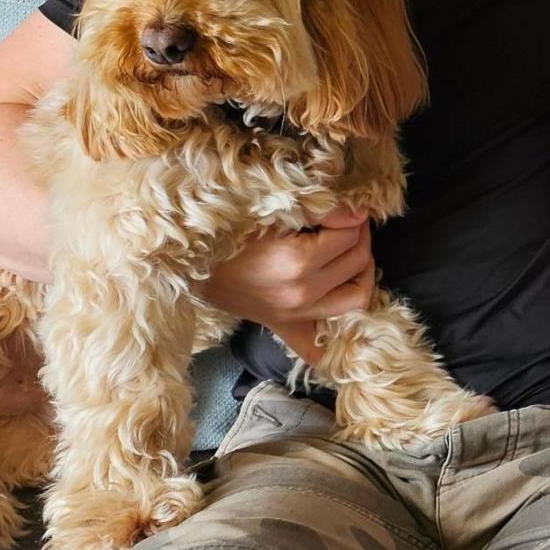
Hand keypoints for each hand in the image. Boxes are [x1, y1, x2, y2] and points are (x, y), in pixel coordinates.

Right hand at [197, 206, 377, 326]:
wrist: (188, 263)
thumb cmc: (225, 230)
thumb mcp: (269, 209)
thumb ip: (316, 208)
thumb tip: (356, 212)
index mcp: (298, 262)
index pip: (349, 234)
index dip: (352, 214)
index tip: (345, 204)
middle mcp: (302, 293)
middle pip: (357, 261)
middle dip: (359, 235)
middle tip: (349, 221)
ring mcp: (296, 315)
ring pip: (356, 297)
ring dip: (362, 271)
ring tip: (352, 252)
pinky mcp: (286, 327)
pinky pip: (321, 345)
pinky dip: (338, 332)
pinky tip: (338, 308)